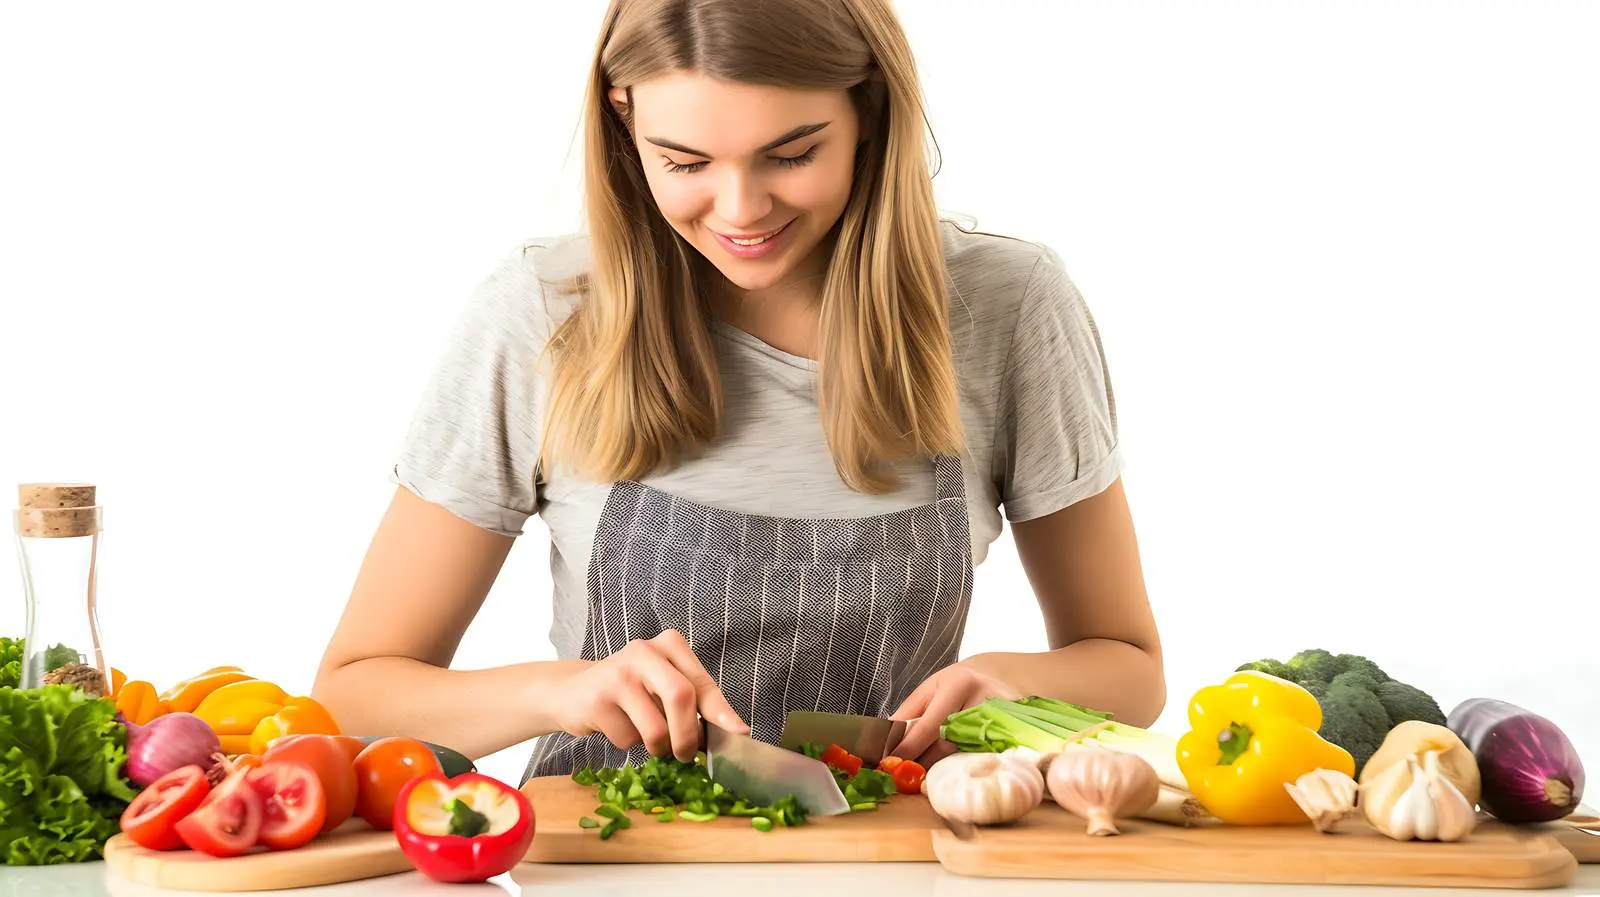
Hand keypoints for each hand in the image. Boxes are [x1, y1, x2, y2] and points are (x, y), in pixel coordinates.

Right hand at [556, 630, 748, 761]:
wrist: (574, 692)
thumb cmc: (632, 692)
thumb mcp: (665, 686)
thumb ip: (696, 703)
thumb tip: (735, 732)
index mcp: (669, 644)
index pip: (702, 683)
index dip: (721, 712)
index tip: (739, 733)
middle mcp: (644, 651)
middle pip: (681, 698)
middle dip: (688, 736)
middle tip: (685, 754)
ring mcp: (618, 673)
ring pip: (655, 729)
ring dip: (656, 746)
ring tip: (645, 734)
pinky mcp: (597, 699)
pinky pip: (627, 739)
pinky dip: (627, 743)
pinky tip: (616, 725)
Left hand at [888, 663, 1019, 765]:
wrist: (997, 679)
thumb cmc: (956, 686)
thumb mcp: (929, 690)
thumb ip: (908, 713)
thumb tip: (887, 741)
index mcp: (959, 684)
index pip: (929, 726)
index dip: (908, 748)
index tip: (891, 764)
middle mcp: (984, 700)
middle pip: (948, 745)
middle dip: (923, 762)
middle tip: (906, 773)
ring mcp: (1003, 720)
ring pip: (965, 756)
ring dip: (943, 768)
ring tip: (927, 773)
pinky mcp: (1013, 735)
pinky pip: (982, 759)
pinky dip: (964, 767)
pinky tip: (954, 771)